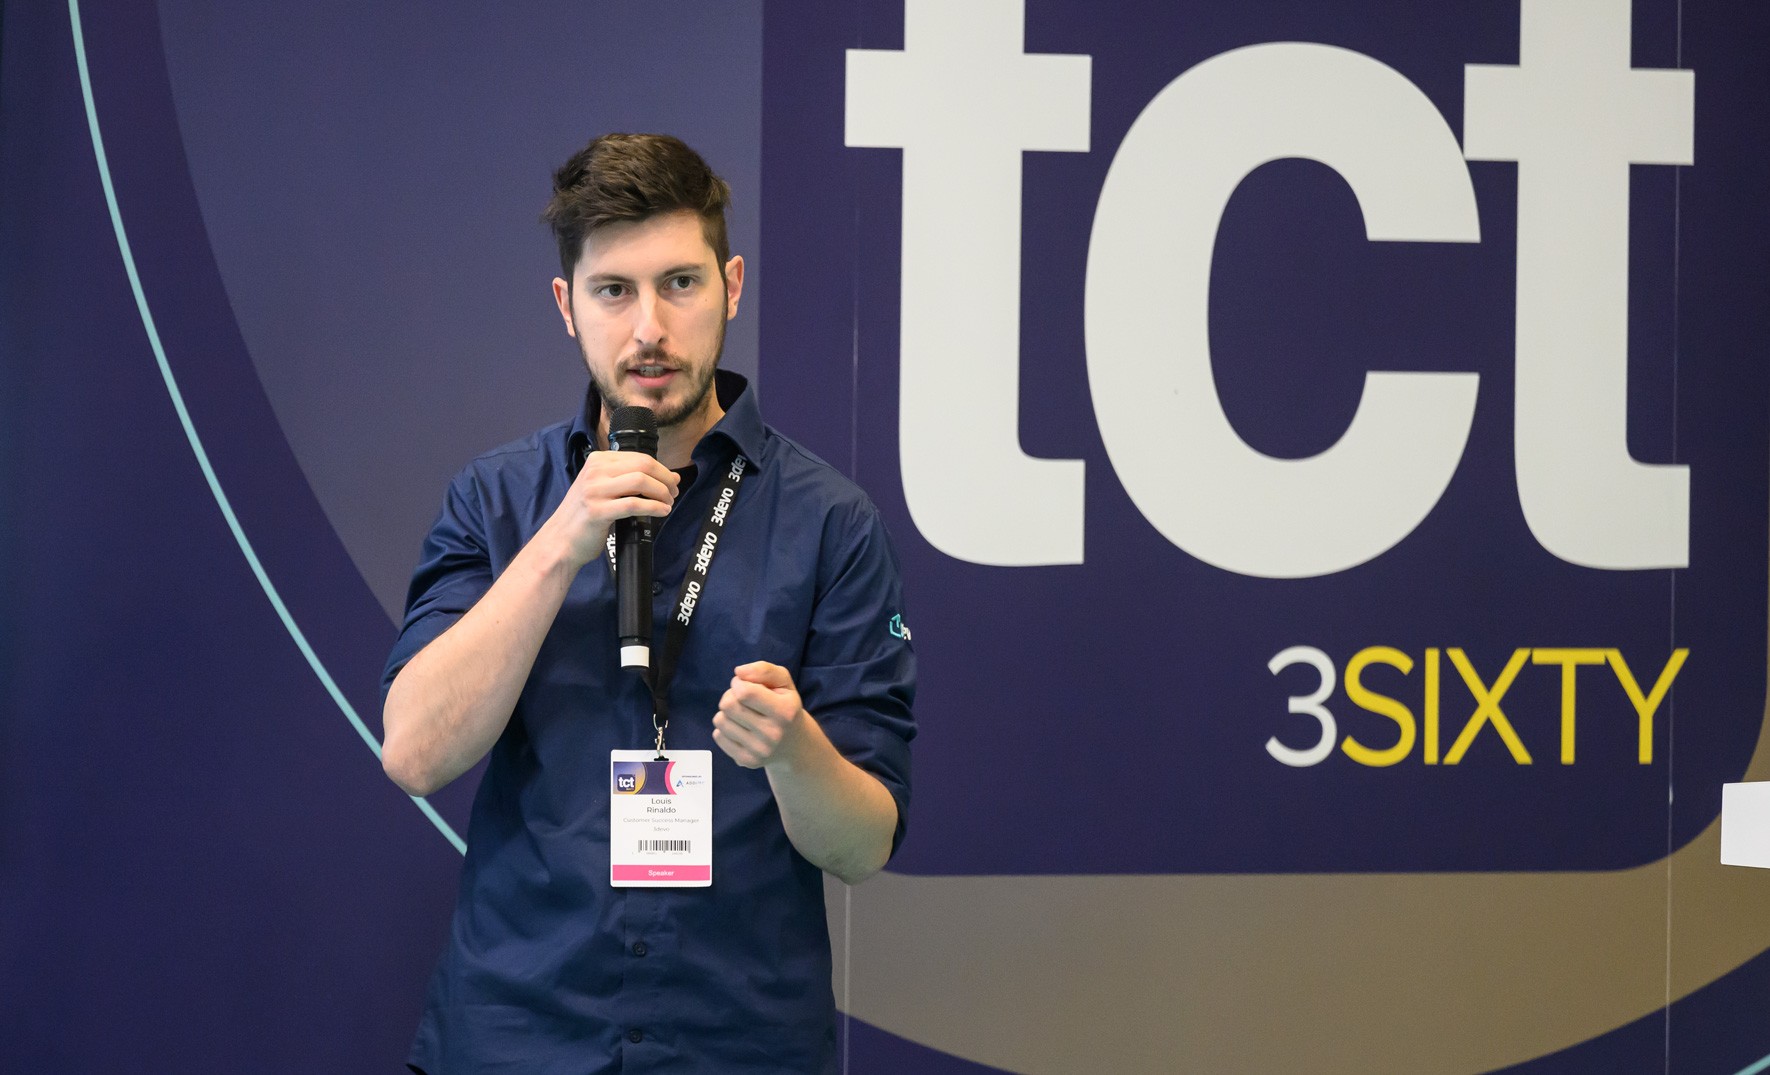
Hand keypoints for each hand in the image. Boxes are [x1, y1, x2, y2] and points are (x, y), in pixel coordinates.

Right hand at [543, 450, 678, 568]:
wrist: (560, 540)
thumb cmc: (585, 515)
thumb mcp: (604, 488)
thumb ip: (631, 479)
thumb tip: (672, 476)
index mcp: (598, 460)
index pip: (639, 457)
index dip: (661, 469)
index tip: (672, 482)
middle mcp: (595, 471)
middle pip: (643, 466)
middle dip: (665, 479)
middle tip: (673, 493)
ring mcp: (594, 490)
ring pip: (640, 482)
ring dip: (662, 493)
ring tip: (668, 503)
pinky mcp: (597, 511)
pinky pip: (634, 504)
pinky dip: (653, 507)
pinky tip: (662, 512)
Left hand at [714, 662, 808, 768]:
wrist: (794, 745)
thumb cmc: (785, 706)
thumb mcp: (784, 683)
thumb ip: (764, 670)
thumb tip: (738, 672)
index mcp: (784, 711)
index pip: (744, 692)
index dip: (738, 683)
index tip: (744, 685)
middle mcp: (773, 734)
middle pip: (728, 705)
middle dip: (730, 696)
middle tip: (741, 699)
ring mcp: (759, 751)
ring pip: (720, 720)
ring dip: (726, 712)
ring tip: (741, 714)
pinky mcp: (746, 761)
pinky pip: (718, 736)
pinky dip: (724, 728)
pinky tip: (739, 728)